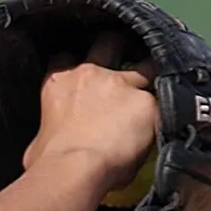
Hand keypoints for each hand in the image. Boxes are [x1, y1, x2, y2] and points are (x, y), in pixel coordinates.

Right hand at [22, 32, 158, 190]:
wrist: (74, 168)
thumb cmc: (48, 160)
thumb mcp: (37, 140)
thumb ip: (50, 130)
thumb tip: (50, 143)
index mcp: (59, 81)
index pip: (65, 56)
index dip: (77, 61)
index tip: (86, 69)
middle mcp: (90, 73)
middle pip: (108, 42)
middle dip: (118, 47)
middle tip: (127, 60)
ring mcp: (122, 84)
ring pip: (145, 65)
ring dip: (151, 73)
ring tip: (160, 84)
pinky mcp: (147, 103)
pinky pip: (164, 102)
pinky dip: (166, 110)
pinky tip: (173, 119)